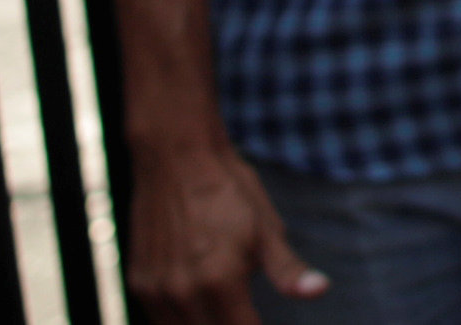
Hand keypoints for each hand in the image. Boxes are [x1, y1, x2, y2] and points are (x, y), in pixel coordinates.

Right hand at [125, 141, 325, 324]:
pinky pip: (161, 321)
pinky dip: (182, 322)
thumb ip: (288, 271)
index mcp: (220, 281)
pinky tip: (201, 310)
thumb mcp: (266, 227)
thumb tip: (320, 289)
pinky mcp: (139, 281)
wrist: (175, 153)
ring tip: (229, 315)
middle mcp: (183, 292)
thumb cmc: (227, 188)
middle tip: (246, 317)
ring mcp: (156, 289)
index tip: (265, 324)